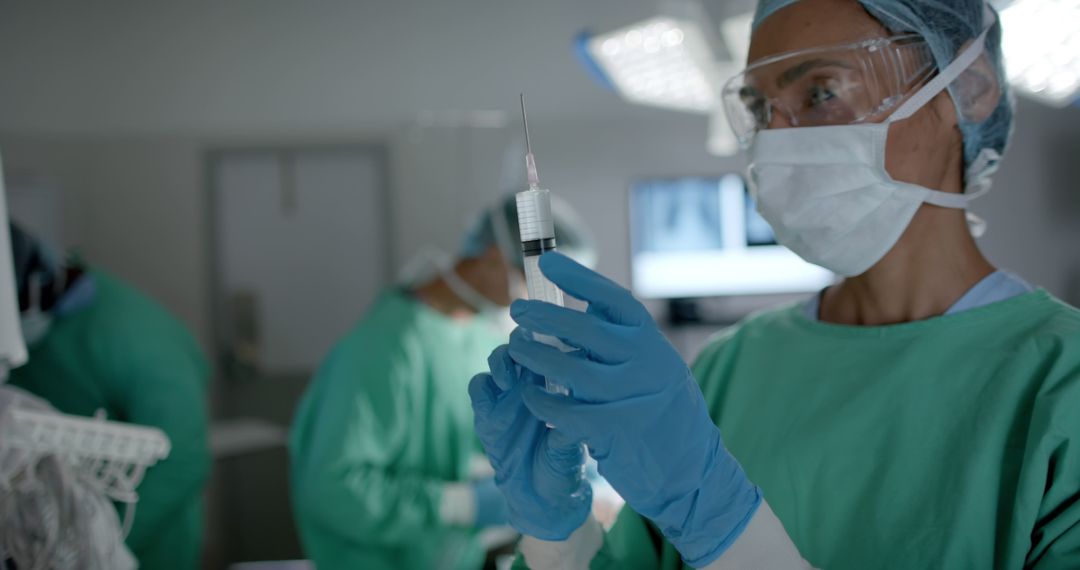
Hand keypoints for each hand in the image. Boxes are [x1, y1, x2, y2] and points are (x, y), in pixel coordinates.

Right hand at [468, 344, 591, 539]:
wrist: (541, 498)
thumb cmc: (565, 467)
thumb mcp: (572, 445)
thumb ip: (569, 426)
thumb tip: (571, 407)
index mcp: (557, 385)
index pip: (552, 347)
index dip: (551, 337)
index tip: (556, 340)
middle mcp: (532, 385)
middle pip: (523, 344)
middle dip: (523, 341)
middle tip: (526, 352)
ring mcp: (508, 397)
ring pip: (500, 359)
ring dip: (503, 360)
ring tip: (509, 379)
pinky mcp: (487, 413)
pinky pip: (479, 387)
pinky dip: (484, 384)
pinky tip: (495, 393)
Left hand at [509, 252, 760, 566]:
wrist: (691, 465)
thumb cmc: (659, 407)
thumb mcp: (651, 364)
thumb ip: (620, 341)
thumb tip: (577, 309)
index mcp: (650, 341)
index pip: (614, 300)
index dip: (580, 278)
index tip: (548, 262)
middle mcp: (647, 363)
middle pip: (588, 332)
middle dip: (546, 317)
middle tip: (516, 309)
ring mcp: (634, 398)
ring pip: (574, 372)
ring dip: (538, 358)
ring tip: (514, 348)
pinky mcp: (619, 431)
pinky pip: (570, 413)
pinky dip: (545, 402)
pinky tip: (529, 394)